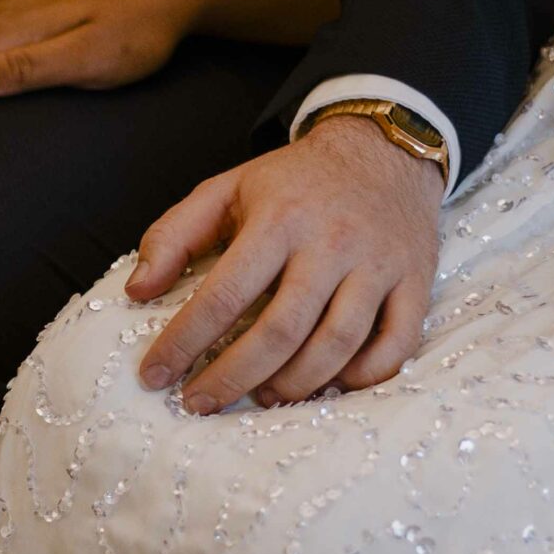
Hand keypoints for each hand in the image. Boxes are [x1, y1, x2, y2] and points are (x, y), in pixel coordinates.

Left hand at [128, 117, 441, 414]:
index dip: (184, 341)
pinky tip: (331, 387)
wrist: (382, 150)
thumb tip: (138, 291)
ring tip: (261, 398)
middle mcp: (332, 242)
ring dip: (295, 383)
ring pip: (338, 343)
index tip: (154, 375)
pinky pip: (396, 345)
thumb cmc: (294, 181)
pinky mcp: (415, 282)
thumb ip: (175, 234)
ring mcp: (379, 264)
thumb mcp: (227, 188)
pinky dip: (364, 377)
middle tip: (199, 403)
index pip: (225, 293)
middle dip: (233, 377)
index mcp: (280, 218)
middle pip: (282, 330)